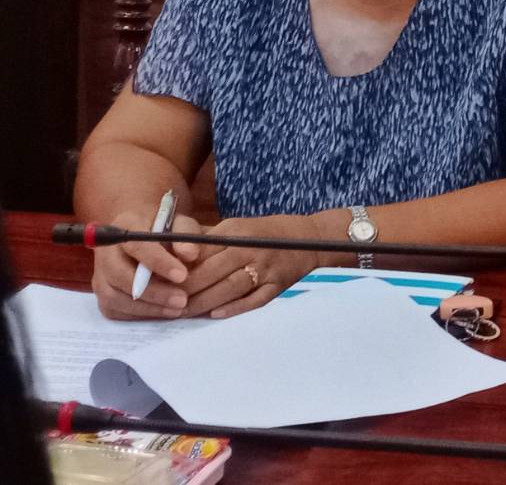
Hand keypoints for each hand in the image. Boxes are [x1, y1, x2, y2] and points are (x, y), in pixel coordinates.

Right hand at [92, 206, 204, 319]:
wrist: (143, 235)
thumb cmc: (165, 229)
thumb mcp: (180, 223)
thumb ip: (186, 234)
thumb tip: (189, 254)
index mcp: (126, 225)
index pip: (138, 246)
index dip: (159, 263)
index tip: (182, 276)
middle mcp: (106, 250)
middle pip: (120, 275)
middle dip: (152, 292)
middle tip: (182, 300)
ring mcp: (100, 273)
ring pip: (114, 296)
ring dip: (146, 307)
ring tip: (177, 310)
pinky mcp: (101, 292)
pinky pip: (113, 309)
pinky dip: (137, 314)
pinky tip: (162, 313)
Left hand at [179, 214, 328, 318]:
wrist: (310, 238)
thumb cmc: (265, 233)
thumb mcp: (236, 227)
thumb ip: (207, 239)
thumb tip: (172, 252)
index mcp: (236, 233)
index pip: (201, 253)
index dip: (178, 270)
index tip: (158, 283)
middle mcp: (250, 249)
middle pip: (212, 272)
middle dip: (186, 290)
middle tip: (164, 305)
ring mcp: (266, 268)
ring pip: (230, 288)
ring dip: (204, 302)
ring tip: (183, 314)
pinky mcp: (279, 284)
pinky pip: (255, 299)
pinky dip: (236, 308)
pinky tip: (217, 315)